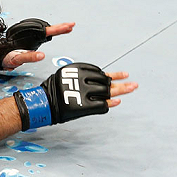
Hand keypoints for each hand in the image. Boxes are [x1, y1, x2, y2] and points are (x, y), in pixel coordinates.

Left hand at [2, 22, 74, 68]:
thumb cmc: (5, 56)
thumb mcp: (17, 58)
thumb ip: (29, 57)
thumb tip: (41, 56)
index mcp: (31, 37)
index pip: (48, 31)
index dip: (59, 29)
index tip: (69, 26)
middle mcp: (31, 36)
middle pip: (49, 29)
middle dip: (60, 27)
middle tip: (71, 25)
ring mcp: (30, 37)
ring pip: (45, 30)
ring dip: (56, 28)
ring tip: (66, 27)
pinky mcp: (29, 40)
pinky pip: (41, 35)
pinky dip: (49, 33)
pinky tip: (52, 33)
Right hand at [13, 63, 137, 129]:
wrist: (43, 104)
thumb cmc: (53, 90)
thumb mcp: (66, 76)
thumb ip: (83, 77)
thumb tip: (102, 78)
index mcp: (76, 70)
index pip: (99, 72)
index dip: (112, 75)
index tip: (123, 75)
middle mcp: (81, 80)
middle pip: (105, 82)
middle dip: (120, 84)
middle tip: (133, 84)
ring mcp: (83, 93)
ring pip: (106, 92)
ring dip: (120, 91)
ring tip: (131, 89)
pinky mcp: (84, 106)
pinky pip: (101, 105)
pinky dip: (110, 104)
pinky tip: (117, 102)